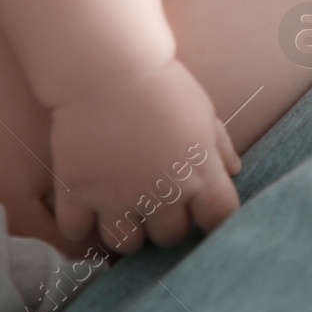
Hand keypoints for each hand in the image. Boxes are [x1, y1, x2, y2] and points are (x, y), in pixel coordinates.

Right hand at [48, 59, 241, 252]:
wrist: (108, 67)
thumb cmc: (161, 84)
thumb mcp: (202, 111)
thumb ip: (219, 146)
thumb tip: (234, 170)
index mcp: (198, 174)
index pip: (220, 219)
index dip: (213, 220)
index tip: (203, 213)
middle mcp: (161, 193)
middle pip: (170, 236)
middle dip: (166, 224)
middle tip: (157, 202)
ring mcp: (117, 197)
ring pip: (126, 244)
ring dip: (128, 232)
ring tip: (124, 212)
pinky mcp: (78, 192)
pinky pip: (77, 233)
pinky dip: (80, 227)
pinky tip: (87, 210)